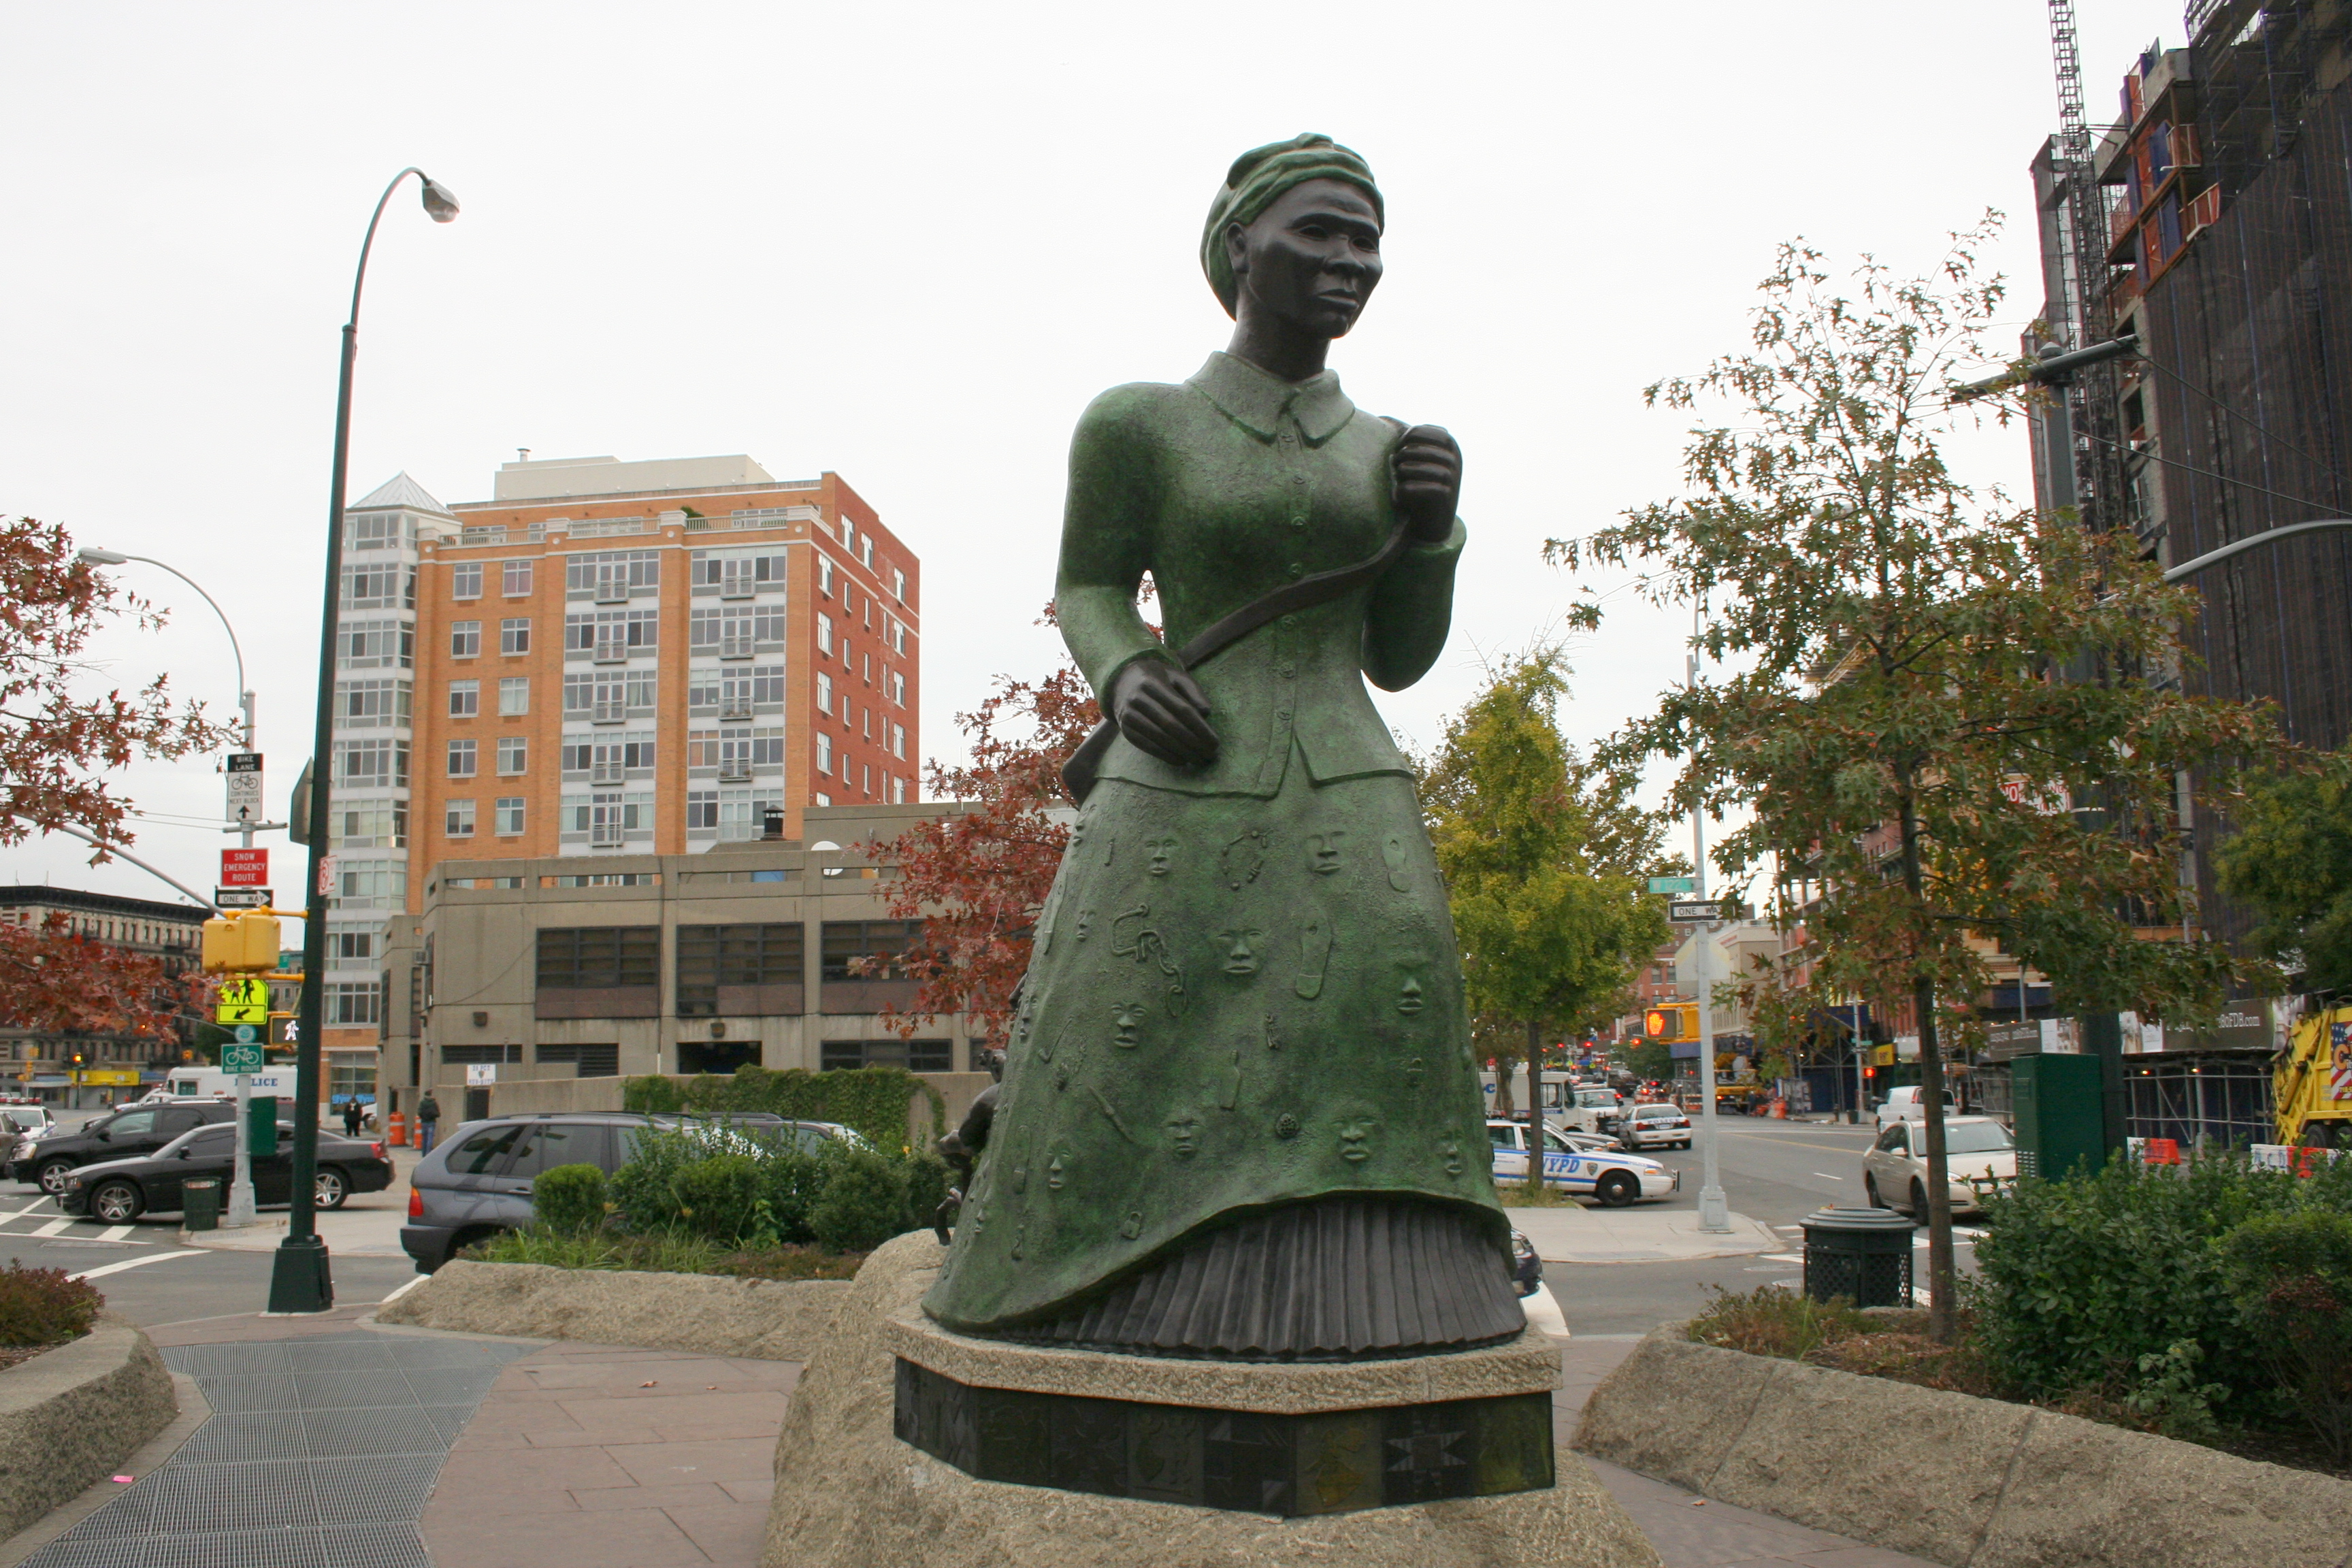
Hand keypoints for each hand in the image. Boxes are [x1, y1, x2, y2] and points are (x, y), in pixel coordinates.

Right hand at [1108, 659, 1218, 768]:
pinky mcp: (1125, 730)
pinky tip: (1181, 760)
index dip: (1200, 728)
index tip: (1215, 742)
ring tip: (1200, 760)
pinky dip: (1166, 755)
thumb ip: (1195, 693)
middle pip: (1171, 725)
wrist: (1125, 682)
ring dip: (1183, 752)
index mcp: (1153, 683)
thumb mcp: (1178, 678)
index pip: (1182, 709)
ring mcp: (1128, 715)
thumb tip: (1206, 714)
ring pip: (1160, 738)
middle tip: (1210, 755)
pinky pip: (1147, 746)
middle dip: (1194, 744)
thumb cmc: (1160, 680)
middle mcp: (1137, 699)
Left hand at [1392, 424, 1460, 543]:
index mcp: (1449, 444)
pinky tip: (1399, 493)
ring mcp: (1453, 478)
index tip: (1397, 450)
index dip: (1403, 438)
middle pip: (1418, 449)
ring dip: (1404, 472)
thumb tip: (1389, 422)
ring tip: (1398, 478)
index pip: (1420, 431)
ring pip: (1422, 468)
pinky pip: (1425, 488)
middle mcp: (1454, 459)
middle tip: (1396, 468)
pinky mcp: (1447, 497)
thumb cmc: (1421, 484)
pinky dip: (1408, 490)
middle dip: (1401, 456)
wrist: (1432, 520)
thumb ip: (1413, 441)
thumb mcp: (1422, 459)